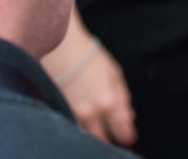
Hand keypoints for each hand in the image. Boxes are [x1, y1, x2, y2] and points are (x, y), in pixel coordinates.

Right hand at [42, 12, 136, 146]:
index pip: (121, 131)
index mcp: (108, 103)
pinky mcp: (58, 113)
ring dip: (93, 135)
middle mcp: (90, 114)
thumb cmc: (91, 59)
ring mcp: (72, 115)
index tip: (128, 137)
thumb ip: (123, 98)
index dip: (127, 135)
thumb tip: (129, 118)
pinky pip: (71, 128)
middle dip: (109, 138)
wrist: (61, 49)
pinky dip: (78, 129)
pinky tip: (82, 121)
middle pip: (102, 139)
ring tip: (97, 126)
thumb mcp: (115, 75)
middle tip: (112, 133)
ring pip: (85, 137)